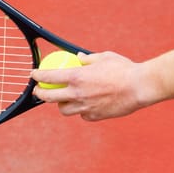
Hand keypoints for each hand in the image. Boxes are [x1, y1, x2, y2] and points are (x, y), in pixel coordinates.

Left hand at [31, 51, 149, 120]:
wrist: (140, 87)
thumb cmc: (124, 69)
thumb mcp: (104, 57)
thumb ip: (88, 58)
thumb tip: (79, 56)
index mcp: (77, 77)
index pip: (49, 77)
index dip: (38, 76)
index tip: (34, 74)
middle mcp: (78, 93)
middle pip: (50, 98)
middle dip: (40, 94)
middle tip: (39, 91)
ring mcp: (85, 107)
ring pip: (64, 110)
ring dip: (61, 104)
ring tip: (64, 99)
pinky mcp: (95, 116)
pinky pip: (83, 115)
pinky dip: (81, 110)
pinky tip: (86, 105)